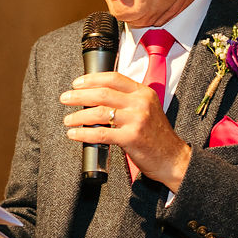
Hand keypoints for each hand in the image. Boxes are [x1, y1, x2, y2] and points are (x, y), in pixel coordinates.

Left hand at [59, 72, 191, 189]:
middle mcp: (141, 103)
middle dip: (79, 95)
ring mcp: (137, 120)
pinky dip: (84, 133)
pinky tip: (74, 134)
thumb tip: (96, 97)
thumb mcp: (147, 109)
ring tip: (67, 120)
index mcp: (144, 92)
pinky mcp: (132, 138)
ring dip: (78, 116)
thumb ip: (127, 100)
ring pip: (99, 112)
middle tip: (65, 98)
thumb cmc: (157, 136)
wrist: (173, 158)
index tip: (77, 83)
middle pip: (103, 93)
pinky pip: (101, 133)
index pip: (113, 78)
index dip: (92, 79)